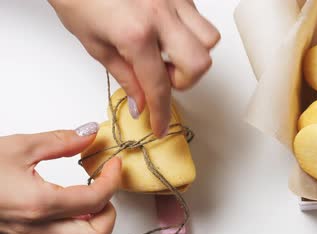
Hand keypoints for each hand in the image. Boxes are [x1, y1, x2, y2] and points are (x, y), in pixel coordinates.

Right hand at [0, 123, 121, 233]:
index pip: (97, 199)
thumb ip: (60, 141)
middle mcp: (36, 232)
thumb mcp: (18, 146)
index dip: (113, 180)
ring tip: (87, 211)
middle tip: (102, 192)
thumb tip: (89, 134)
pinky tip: (68, 225)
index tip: (113, 166)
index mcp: (39, 204)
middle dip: (109, 214)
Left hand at [48, 0, 219, 136]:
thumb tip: (141, 102)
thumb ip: (126, 76)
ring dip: (193, 54)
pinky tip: (166, 33)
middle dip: (184, 79)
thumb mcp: (95, 44)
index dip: (161, 112)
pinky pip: (198, 18)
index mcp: (136, 32)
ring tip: (168, 53)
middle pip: (199, 63)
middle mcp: (161, 14)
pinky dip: (188, 32)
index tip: (161, 124)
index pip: (159, 86)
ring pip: (209, 39)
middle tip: (163, 77)